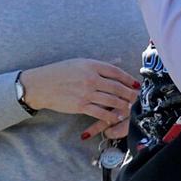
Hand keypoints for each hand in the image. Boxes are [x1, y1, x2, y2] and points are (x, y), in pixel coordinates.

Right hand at [19, 59, 139, 137]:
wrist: (41, 85)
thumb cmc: (59, 72)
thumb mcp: (79, 63)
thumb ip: (97, 66)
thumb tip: (116, 65)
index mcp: (91, 65)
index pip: (115, 71)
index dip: (128, 78)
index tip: (136, 83)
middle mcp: (90, 78)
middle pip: (117, 87)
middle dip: (130, 93)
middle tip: (139, 98)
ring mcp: (86, 92)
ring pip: (111, 100)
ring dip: (123, 105)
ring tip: (131, 108)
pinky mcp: (80, 105)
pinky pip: (100, 112)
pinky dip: (110, 116)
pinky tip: (116, 118)